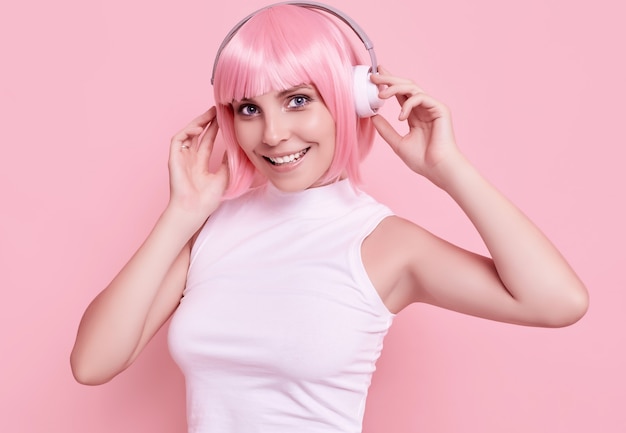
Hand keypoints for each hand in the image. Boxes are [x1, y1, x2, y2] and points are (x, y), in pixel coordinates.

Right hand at [167, 107, 227, 221]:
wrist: (194, 210)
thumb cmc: (207, 200)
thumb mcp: (224, 177)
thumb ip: (228, 161)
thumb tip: (237, 147)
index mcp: (200, 164)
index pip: (207, 142)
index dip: (214, 130)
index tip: (224, 120)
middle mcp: (190, 159)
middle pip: (198, 135)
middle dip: (207, 121)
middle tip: (217, 110)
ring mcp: (181, 158)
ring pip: (188, 134)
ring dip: (198, 122)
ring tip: (210, 114)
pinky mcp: (174, 159)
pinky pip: (178, 140)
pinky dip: (187, 131)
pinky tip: (199, 128)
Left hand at [370, 67, 460, 186]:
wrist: (438, 169)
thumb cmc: (422, 160)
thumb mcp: (397, 143)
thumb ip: (386, 129)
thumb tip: (372, 116)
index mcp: (414, 115)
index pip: (400, 94)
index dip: (388, 83)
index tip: (375, 75)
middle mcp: (423, 108)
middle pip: (405, 86)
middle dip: (389, 79)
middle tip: (374, 75)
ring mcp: (432, 107)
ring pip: (412, 88)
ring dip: (394, 88)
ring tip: (381, 94)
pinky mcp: (440, 109)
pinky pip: (421, 98)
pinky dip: (408, 104)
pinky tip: (401, 117)